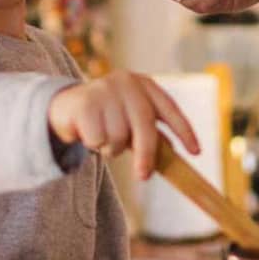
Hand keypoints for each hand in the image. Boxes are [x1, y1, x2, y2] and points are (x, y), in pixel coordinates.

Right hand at [46, 71, 199, 179]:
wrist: (63, 106)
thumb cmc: (105, 117)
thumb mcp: (130, 119)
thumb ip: (149, 132)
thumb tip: (175, 157)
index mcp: (143, 84)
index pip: (169, 109)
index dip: (184, 131)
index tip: (195, 152)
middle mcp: (127, 83)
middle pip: (145, 126)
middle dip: (146, 155)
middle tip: (143, 176)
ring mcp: (105, 90)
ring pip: (119, 136)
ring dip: (111, 148)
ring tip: (102, 139)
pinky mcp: (85, 103)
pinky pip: (98, 139)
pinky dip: (93, 145)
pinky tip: (87, 134)